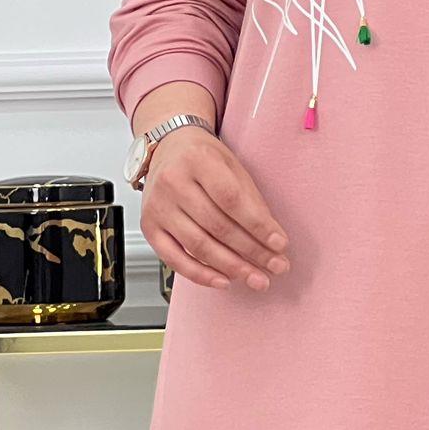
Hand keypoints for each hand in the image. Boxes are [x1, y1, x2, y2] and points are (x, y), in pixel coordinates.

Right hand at [141, 128, 290, 291]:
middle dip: (251, 252)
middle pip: (217, 226)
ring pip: (198, 245)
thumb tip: (272, 240)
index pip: (232, 200)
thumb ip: (251, 200)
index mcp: (198, 160)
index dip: (258, 225)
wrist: (168, 148)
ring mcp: (158, 206)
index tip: (280, 244)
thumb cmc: (204, 157)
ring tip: (256, 278)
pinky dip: (200, 274)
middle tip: (275, 267)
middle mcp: (173, 183)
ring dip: (232, 267)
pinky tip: (224, 281)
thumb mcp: (233, 166)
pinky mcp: (149, 226)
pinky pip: (174, 259)